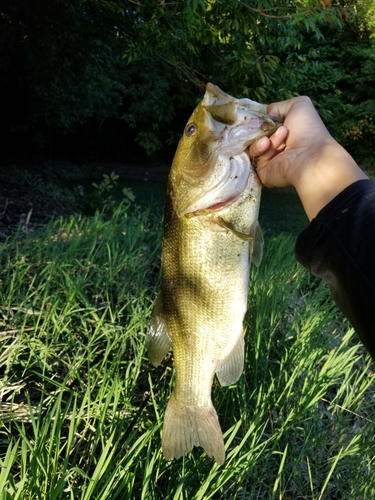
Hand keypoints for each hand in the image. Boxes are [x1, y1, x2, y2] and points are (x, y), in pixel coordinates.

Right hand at [249, 96, 367, 219]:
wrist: (309, 155)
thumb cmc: (308, 130)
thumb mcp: (299, 105)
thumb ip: (281, 105)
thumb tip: (269, 113)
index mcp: (285, 134)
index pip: (265, 126)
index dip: (260, 120)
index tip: (260, 116)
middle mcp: (277, 148)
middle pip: (256, 136)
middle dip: (261, 128)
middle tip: (267, 125)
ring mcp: (269, 161)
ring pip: (254, 145)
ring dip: (265, 137)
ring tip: (280, 134)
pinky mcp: (263, 172)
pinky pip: (253, 157)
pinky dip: (260, 148)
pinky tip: (269, 144)